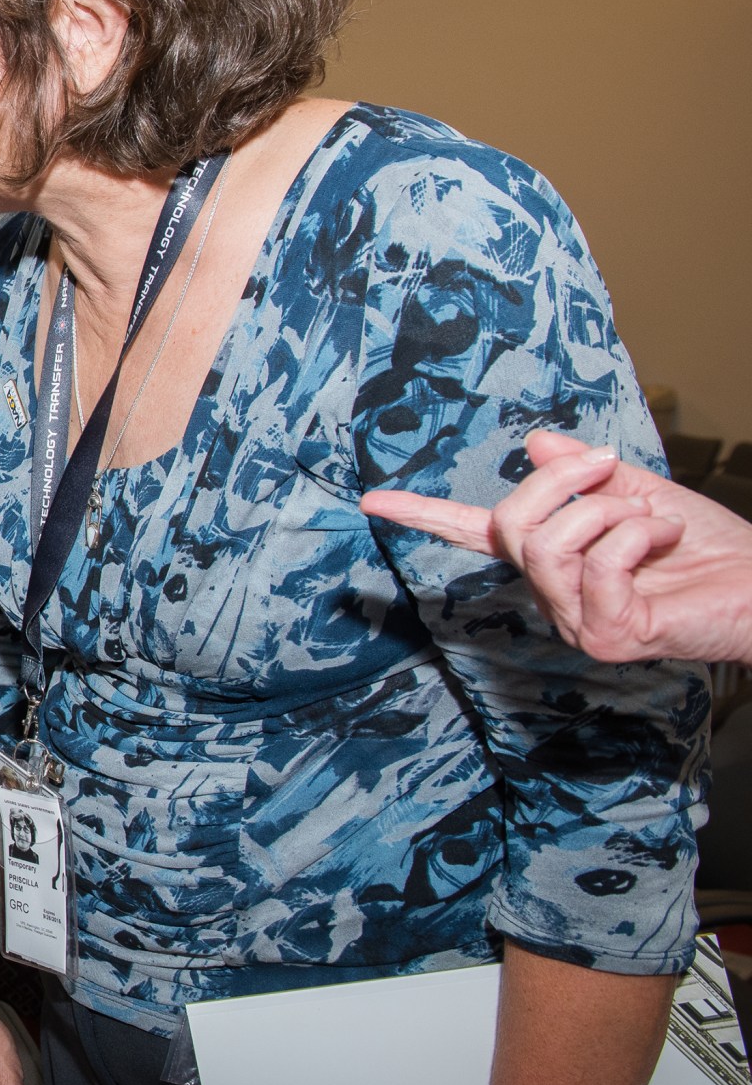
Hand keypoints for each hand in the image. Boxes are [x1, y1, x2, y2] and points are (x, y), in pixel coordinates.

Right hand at [361, 430, 751, 666]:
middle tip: (610, 465)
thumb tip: (541, 447)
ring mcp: (577, 623)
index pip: (478, 536)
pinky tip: (666, 540)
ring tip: (654, 520)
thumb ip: (590, 474)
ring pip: (550, 542)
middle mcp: (554, 598)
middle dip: (562, 483)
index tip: (371, 501)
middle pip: (513, 525)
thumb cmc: (712, 551)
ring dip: (610, 510)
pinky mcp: (608, 638)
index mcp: (554, 562)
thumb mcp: (642, 492)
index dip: (423, 515)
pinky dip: (638, 533)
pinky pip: (596, 563)